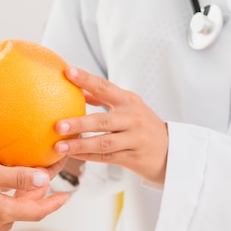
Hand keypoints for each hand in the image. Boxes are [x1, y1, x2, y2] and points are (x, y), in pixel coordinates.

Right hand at [0, 153, 69, 230]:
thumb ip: (16, 176)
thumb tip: (42, 178)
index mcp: (0, 212)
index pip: (36, 211)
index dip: (54, 203)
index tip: (67, 195)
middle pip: (23, 210)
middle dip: (36, 195)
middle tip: (43, 177)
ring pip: (7, 208)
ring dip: (17, 194)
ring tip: (19, 175)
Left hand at [54, 67, 167, 185]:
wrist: (172, 152)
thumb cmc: (145, 127)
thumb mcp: (130, 108)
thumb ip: (105, 99)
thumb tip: (80, 90)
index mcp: (129, 101)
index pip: (105, 87)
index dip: (86, 79)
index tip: (68, 71)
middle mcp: (133, 118)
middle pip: (102, 120)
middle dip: (79, 122)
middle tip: (57, 125)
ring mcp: (134, 139)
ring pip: (103, 142)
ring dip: (79, 145)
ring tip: (59, 146)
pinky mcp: (134, 158)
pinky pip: (107, 158)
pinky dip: (88, 156)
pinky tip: (72, 155)